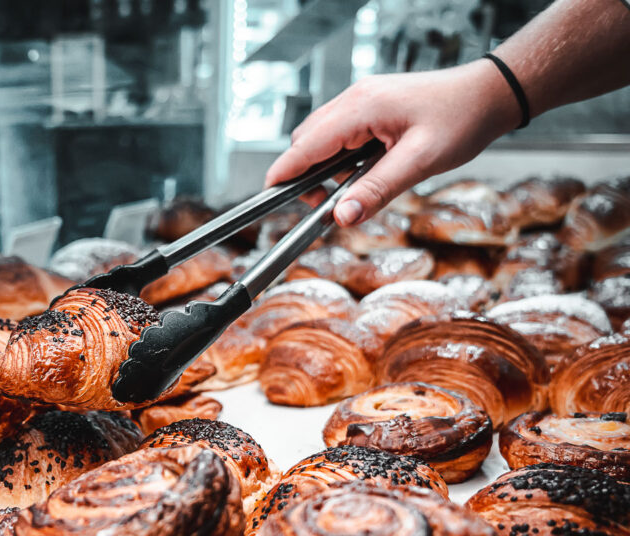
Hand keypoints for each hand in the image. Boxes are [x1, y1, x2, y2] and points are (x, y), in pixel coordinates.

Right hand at [265, 59, 520, 226]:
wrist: (490, 94)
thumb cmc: (461, 119)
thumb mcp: (420, 162)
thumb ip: (377, 190)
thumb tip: (341, 217)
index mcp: (361, 108)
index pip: (305, 145)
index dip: (284, 173)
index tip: (269, 196)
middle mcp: (355, 99)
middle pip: (306, 141)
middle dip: (306, 175)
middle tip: (328, 205)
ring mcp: (362, 99)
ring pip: (321, 137)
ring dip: (325, 166)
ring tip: (353, 188)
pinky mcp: (371, 105)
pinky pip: (340, 132)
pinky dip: (341, 155)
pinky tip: (365, 169)